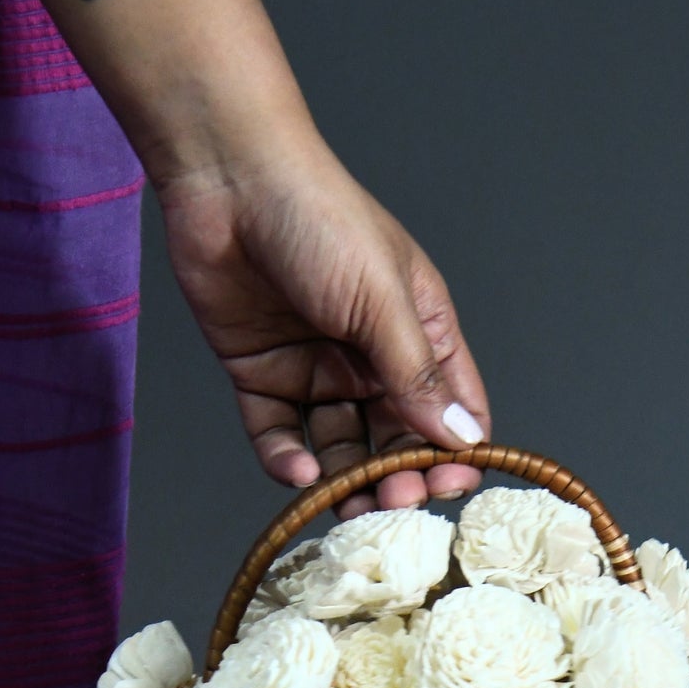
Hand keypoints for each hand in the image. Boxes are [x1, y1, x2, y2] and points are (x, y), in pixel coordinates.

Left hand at [156, 132, 490, 517]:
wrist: (227, 181)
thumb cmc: (320, 219)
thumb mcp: (381, 299)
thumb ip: (416, 373)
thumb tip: (461, 438)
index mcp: (418, 331)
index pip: (450, 408)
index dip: (455, 451)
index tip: (451, 486)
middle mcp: (370, 358)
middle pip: (395, 439)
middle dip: (398, 476)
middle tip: (393, 503)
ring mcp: (316, 369)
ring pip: (339, 449)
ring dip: (346, 482)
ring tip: (348, 505)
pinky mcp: (262, 377)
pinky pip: (280, 436)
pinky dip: (289, 461)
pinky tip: (299, 473)